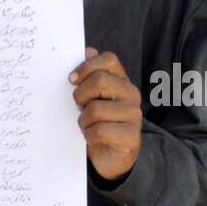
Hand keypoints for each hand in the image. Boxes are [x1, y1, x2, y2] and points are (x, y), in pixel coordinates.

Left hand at [70, 47, 142, 182]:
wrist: (112, 156)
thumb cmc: (100, 121)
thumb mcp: (92, 96)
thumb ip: (91, 74)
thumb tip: (88, 50)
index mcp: (122, 80)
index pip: (109, 59)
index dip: (87, 66)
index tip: (72, 79)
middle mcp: (131, 94)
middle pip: (100, 81)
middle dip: (81, 95)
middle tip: (79, 106)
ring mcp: (133, 116)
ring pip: (95, 109)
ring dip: (84, 120)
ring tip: (87, 125)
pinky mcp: (131, 137)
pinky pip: (99, 130)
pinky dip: (89, 135)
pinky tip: (93, 137)